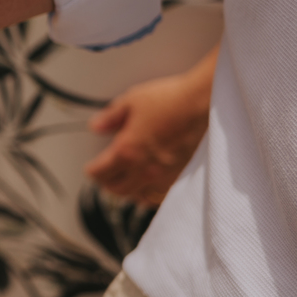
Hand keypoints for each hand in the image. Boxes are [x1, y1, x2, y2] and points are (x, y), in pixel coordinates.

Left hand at [84, 46, 217, 204]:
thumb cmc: (170, 100)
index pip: (100, 173)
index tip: (91, 168)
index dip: (92, 171)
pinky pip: (162, 197)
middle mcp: (145, 169)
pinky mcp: (182, 176)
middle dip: (107, 184)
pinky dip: (151, 195)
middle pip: (117, 190)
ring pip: (139, 197)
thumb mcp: (131, 101)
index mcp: (127, 151)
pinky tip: (150, 188)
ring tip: (126, 183)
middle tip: (105, 176)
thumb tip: (95, 127)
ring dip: (129, 191)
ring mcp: (165, 176)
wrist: (204, 103)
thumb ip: (110, 117)